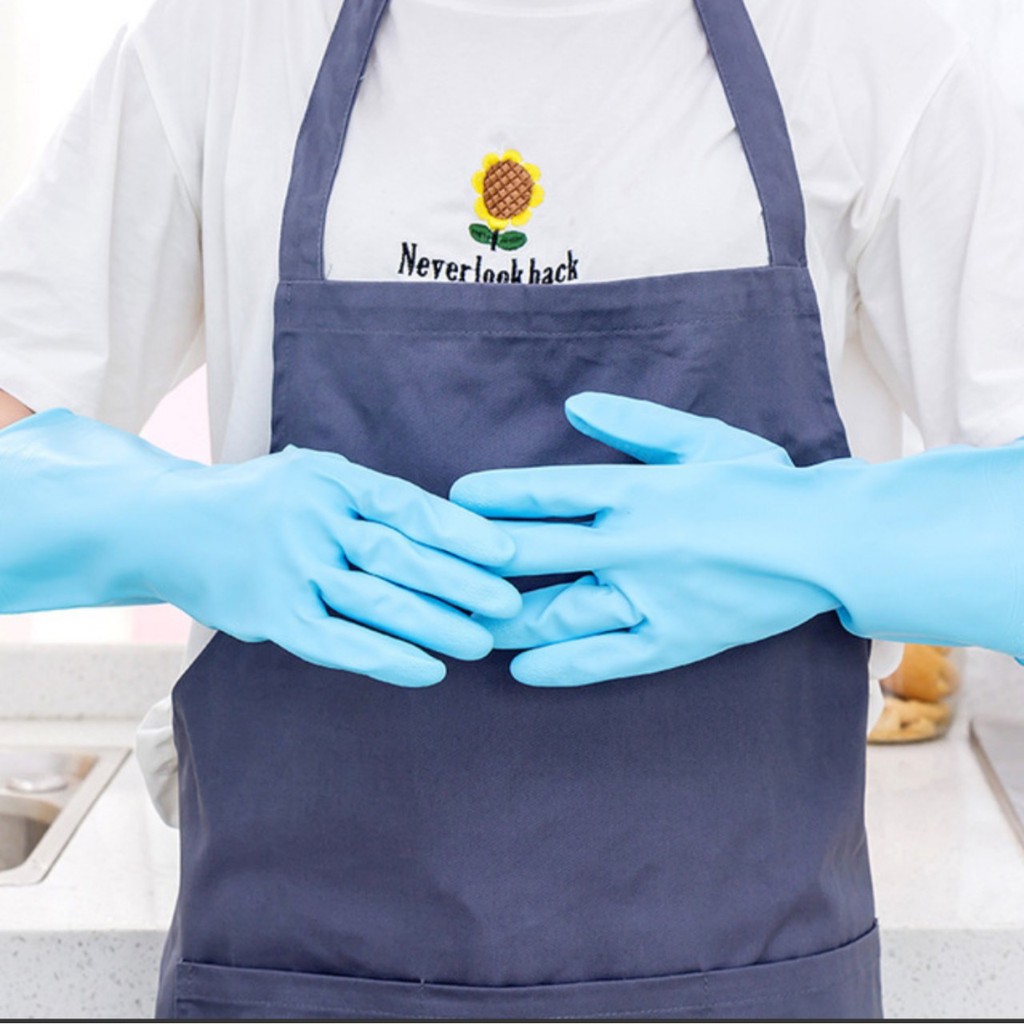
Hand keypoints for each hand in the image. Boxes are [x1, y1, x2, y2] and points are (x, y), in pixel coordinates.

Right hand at [0, 410, 520, 685]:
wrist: (166, 523)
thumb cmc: (258, 500)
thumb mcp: (310, 476)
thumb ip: (367, 499)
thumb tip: (449, 528)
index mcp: (331, 480)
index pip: (409, 506)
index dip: (462, 532)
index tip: (508, 553)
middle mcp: (312, 521)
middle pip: (401, 556)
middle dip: (461, 582)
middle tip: (507, 605)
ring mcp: (290, 570)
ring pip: (376, 602)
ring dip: (435, 625)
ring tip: (480, 643)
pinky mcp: (271, 616)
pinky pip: (340, 643)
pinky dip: (387, 660)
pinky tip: (428, 672)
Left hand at [450, 392, 839, 685]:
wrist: (826, 543)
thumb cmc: (763, 483)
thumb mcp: (701, 438)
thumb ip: (634, 424)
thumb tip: (573, 405)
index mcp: (637, 490)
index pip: (544, 493)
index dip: (492, 498)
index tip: (453, 500)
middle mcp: (633, 545)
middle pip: (536, 554)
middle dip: (480, 560)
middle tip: (435, 565)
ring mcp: (650, 598)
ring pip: (559, 613)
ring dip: (506, 617)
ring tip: (462, 621)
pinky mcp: (673, 641)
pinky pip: (606, 659)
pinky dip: (560, 666)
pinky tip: (521, 671)